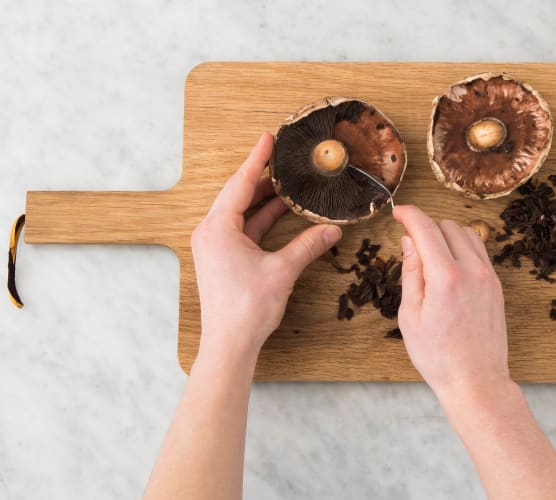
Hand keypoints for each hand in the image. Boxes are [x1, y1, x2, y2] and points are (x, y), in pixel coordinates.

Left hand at [191, 132, 341, 368]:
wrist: (229, 344)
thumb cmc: (246, 309)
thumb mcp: (282, 270)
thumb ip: (308, 245)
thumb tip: (332, 229)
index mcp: (218, 227)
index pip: (240, 183)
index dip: (257, 159)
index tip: (268, 138)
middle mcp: (211, 232)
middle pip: (238, 195)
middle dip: (262, 178)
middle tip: (283, 159)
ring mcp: (215, 246)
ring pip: (242, 213)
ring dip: (264, 201)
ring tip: (287, 184)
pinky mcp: (222, 258)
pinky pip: (243, 229)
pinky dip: (261, 220)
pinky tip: (281, 213)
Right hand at [393, 205, 508, 396]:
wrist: (476, 381)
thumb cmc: (438, 356)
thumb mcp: (410, 315)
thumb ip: (411, 272)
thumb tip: (409, 242)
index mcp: (446, 278)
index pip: (426, 228)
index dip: (409, 214)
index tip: (397, 212)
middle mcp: (472, 271)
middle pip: (447, 226)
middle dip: (426, 227)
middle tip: (410, 243)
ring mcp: (489, 277)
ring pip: (467, 234)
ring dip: (445, 235)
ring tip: (429, 255)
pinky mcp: (497, 285)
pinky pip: (479, 251)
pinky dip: (462, 248)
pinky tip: (448, 266)